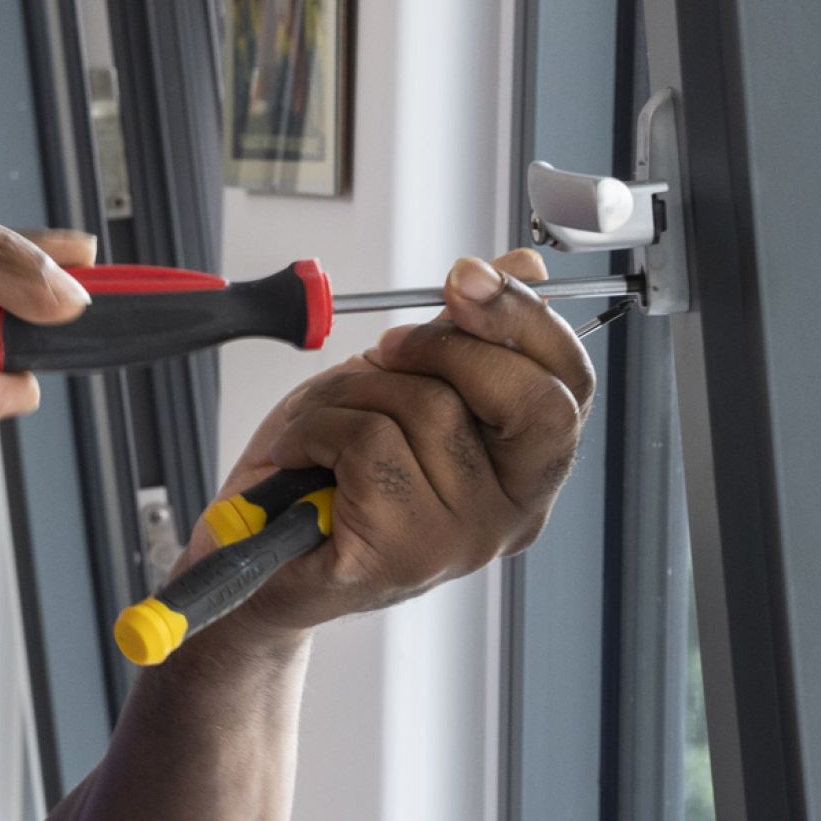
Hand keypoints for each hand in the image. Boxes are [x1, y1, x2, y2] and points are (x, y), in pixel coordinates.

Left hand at [189, 246, 595, 637]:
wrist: (251, 553)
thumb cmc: (324, 471)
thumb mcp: (398, 384)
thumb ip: (462, 334)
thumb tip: (522, 266)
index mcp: (525, 470)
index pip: (569, 387)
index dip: (524, 320)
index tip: (466, 278)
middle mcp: (512, 513)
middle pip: (524, 397)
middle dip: (444, 347)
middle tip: (384, 348)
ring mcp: (462, 540)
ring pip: (426, 407)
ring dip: (352, 391)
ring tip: (321, 420)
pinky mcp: (401, 554)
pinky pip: (368, 442)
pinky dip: (315, 427)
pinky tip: (299, 453)